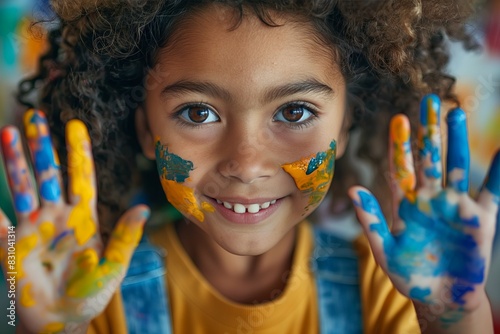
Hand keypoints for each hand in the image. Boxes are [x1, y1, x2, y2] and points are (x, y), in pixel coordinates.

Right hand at [0, 110, 148, 332]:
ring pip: (24, 188)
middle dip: (42, 146)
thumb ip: (126, 237)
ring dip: (15, 162)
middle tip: (34, 115)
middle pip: (48, 174)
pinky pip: (1, 228)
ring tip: (7, 132)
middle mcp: (57, 217)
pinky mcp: (13, 249)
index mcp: (84, 219)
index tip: (76, 125)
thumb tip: (142, 207)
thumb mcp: (114, 266)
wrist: (66, 321)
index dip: (78, 153)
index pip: (81, 178)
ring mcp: (34, 230)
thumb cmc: (92, 292)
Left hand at [349, 94, 499, 313]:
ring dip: (458, 141)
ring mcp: (457, 206)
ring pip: (458, 166)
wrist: (439, 297)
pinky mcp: (481, 220)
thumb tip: (353, 189)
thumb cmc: (409, 275)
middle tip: (429, 101)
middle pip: (431, 158)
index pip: (403, 168)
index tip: (398, 119)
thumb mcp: (385, 250)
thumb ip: (371, 220)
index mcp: (408, 204)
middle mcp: (432, 198)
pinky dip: (498, 173)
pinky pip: (492, 193)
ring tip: (457, 113)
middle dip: (430, 130)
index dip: (401, 145)